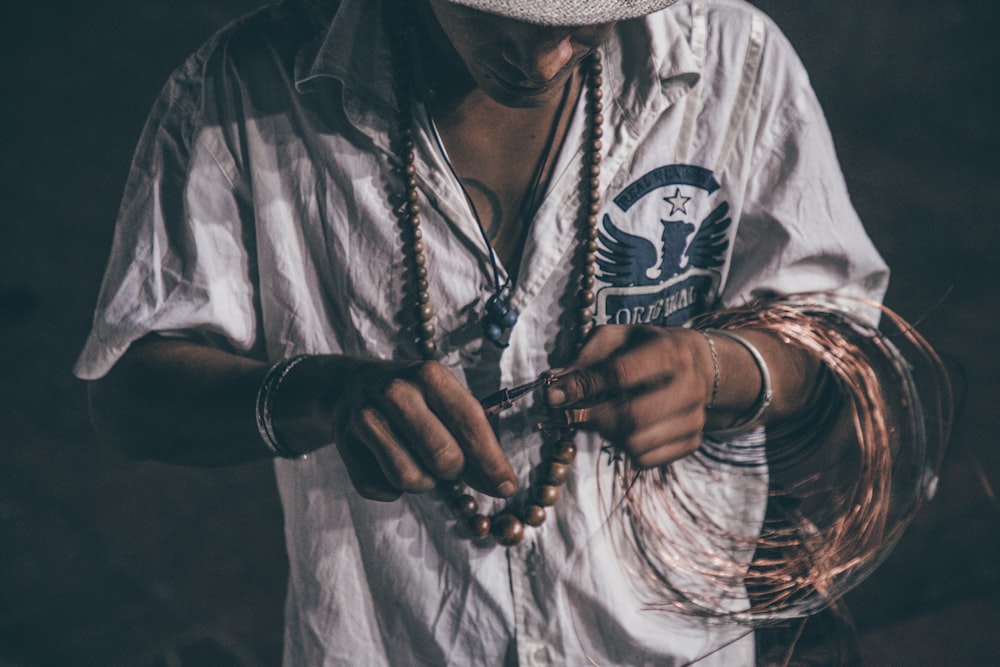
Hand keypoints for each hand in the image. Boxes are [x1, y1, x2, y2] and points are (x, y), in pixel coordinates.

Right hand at [276, 356, 516, 501]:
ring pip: (410, 479)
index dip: (491, 461)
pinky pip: (381, 489)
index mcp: (430, 375)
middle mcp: (397, 392)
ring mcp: (365, 416)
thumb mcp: (445, 400)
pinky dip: (392, 488)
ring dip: (423, 482)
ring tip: (419, 462)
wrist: (348, 386)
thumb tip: (501, 485)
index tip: (506, 487)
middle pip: (443, 458)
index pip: (470, 424)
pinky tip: (390, 463)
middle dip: (454, 471)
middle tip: (449, 465)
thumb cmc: (413, 398)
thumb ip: (475, 438)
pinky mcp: (343, 443)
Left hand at [545, 326, 713, 467]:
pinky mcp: (693, 442)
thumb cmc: (643, 348)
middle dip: (592, 419)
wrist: (693, 364)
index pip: (621, 374)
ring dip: (606, 435)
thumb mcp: (613, 340)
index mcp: (671, 351)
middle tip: (569, 415)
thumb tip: (554, 391)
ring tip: (599, 418)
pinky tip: (621, 430)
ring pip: (636, 443)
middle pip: (632, 416)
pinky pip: (646, 460)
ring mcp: (695, 417)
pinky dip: (624, 449)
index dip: (583, 387)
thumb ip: (583, 362)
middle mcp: (691, 385)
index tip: (554, 396)